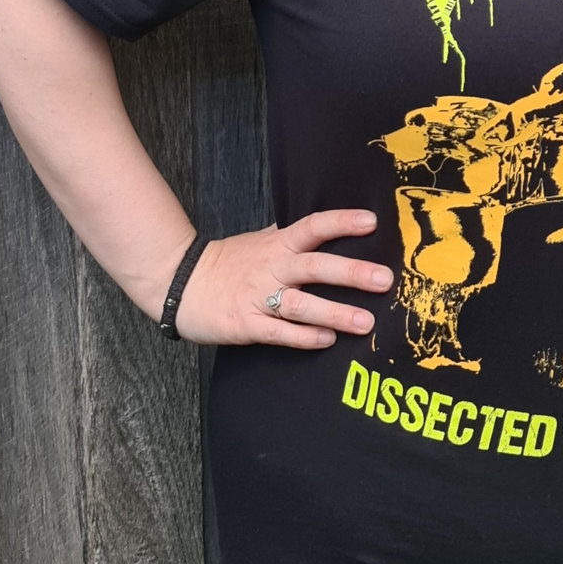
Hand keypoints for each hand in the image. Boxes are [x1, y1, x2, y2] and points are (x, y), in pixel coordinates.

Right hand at [174, 210, 392, 346]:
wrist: (178, 283)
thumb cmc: (228, 262)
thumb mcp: (260, 240)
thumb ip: (291, 234)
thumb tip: (326, 223)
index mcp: (278, 244)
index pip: (313, 227)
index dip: (342, 223)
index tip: (372, 222)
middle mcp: (271, 268)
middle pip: (315, 267)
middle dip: (351, 274)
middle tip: (384, 280)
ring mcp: (258, 297)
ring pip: (301, 305)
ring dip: (334, 313)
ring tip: (365, 323)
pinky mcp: (246, 325)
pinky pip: (279, 332)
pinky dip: (304, 337)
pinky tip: (327, 341)